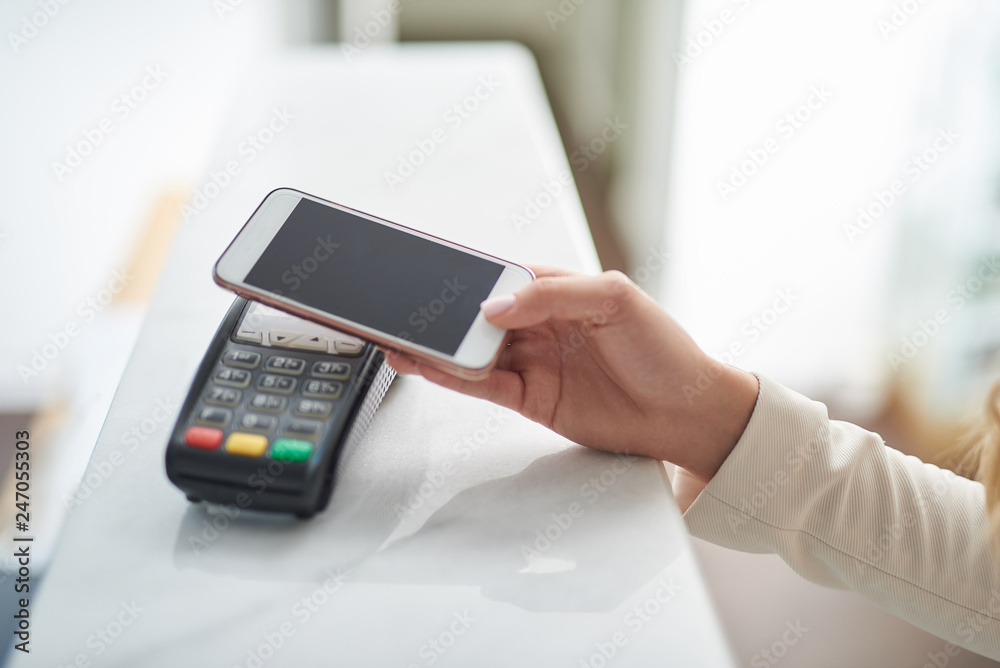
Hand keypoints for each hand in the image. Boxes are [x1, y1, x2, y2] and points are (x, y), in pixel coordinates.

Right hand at [386, 266, 758, 497]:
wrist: (687, 414)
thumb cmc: (664, 351)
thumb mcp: (617, 300)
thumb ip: (554, 295)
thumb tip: (496, 305)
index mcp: (561, 292)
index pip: (504, 279)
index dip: (468, 279)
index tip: (434, 276)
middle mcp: (542, 326)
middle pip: (480, 317)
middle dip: (443, 315)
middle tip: (405, 312)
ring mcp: (534, 363)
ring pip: (475, 353)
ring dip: (438, 348)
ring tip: (400, 340)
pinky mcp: (532, 399)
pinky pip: (484, 387)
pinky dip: (454, 378)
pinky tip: (429, 367)